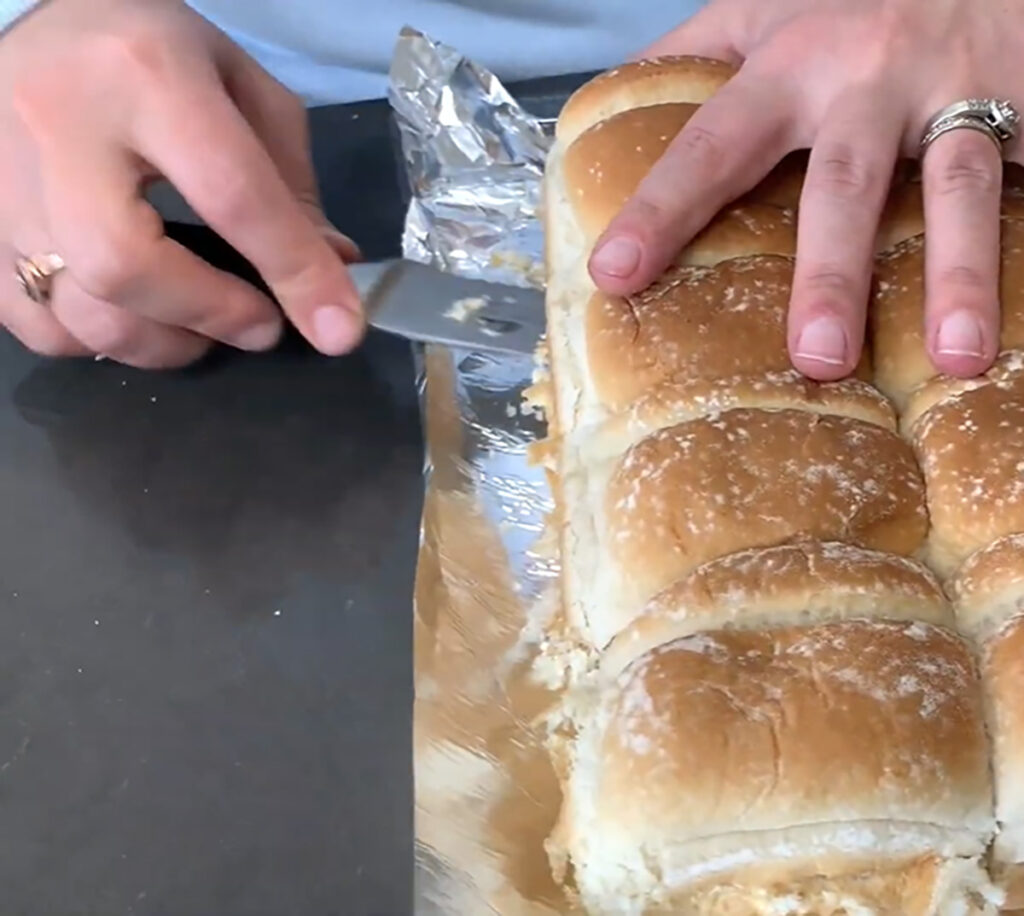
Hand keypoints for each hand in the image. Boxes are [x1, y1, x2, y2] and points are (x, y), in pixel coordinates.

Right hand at [0, 0, 363, 367]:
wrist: (39, 17)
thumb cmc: (149, 52)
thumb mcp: (240, 87)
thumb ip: (290, 182)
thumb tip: (333, 270)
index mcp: (146, 76)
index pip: (229, 192)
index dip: (292, 272)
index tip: (338, 329)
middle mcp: (59, 126)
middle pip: (125, 265)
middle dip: (209, 316)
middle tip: (260, 325)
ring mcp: (1, 180)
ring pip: (74, 309)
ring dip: (161, 344)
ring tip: (204, 328)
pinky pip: (34, 325)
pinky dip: (98, 343)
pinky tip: (136, 318)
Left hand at [590, 0, 1016, 381]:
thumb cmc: (852, 0)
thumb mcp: (768, 9)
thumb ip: (697, 56)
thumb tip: (617, 104)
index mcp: (790, 64)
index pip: (711, 145)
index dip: (661, 208)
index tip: (616, 274)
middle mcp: (868, 82)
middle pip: (843, 185)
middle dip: (828, 273)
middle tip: (815, 358)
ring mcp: (953, 95)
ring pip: (954, 189)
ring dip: (957, 274)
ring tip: (955, 355)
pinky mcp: (1021, 108)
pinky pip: (1016, 183)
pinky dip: (1017, 249)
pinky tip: (1008, 321)